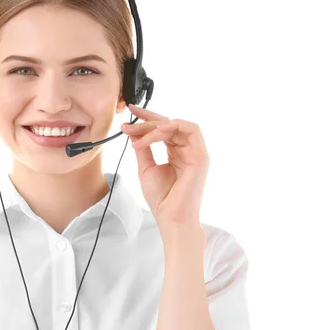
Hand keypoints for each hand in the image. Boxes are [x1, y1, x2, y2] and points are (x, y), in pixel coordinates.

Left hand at [120, 104, 209, 230]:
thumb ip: (143, 148)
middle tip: (128, 124)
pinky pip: (191, 130)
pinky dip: (173, 126)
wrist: (171, 217)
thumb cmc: (161, 198)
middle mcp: (187, 149)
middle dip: (146, 121)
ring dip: (156, 125)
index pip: (163, 129)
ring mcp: (196, 152)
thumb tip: (134, 131)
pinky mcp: (201, 156)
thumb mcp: (146, 168)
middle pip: (168, 124)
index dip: (147, 118)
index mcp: (176, 152)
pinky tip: (157, 132)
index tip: (129, 112)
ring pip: (178, 125)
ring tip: (139, 132)